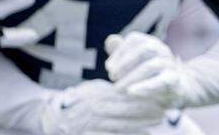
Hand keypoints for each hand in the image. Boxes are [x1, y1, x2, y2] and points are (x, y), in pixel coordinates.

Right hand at [40, 79, 166, 134]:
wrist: (54, 118)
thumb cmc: (77, 102)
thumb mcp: (93, 90)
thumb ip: (110, 90)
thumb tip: (128, 87)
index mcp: (98, 94)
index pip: (125, 94)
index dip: (142, 95)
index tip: (157, 94)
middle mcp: (97, 108)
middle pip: (126, 109)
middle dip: (146, 109)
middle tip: (164, 108)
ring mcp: (94, 123)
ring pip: (123, 123)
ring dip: (142, 122)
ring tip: (158, 119)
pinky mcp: (91, 133)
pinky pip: (114, 134)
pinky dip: (129, 133)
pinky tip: (143, 132)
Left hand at [104, 33, 191, 109]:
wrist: (182, 88)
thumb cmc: (153, 74)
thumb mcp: (137, 63)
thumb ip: (122, 52)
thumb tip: (110, 40)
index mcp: (152, 43)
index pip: (135, 39)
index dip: (120, 52)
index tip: (109, 68)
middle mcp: (163, 50)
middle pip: (145, 49)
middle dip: (125, 63)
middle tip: (112, 78)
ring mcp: (171, 65)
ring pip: (151, 65)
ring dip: (131, 77)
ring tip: (118, 88)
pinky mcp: (176, 81)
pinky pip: (162, 81)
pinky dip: (145, 86)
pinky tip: (132, 92)